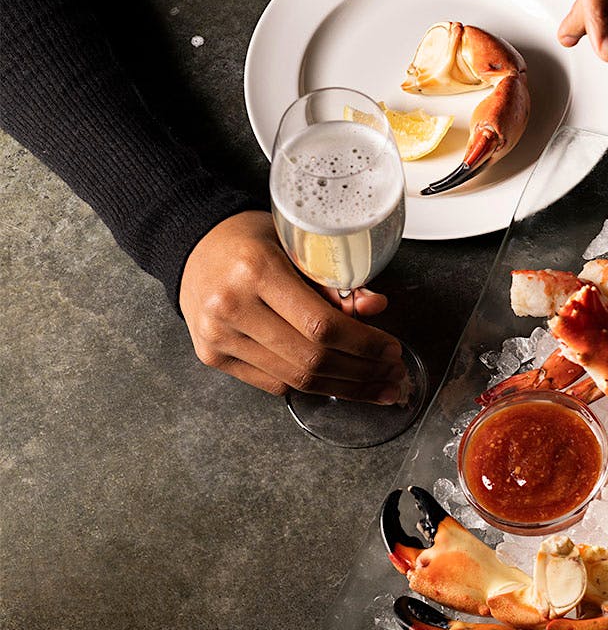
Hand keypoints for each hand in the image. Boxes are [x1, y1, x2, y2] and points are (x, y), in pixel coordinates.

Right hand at [178, 211, 407, 403]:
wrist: (193, 245)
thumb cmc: (250, 241)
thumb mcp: (297, 245)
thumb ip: (336, 281)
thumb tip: (376, 307)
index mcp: (257, 271)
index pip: (322, 326)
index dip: (365, 345)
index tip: (391, 350)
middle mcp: (232, 307)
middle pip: (311, 359)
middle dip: (362, 373)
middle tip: (392, 375)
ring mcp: (218, 336)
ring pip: (295, 379)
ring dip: (343, 388)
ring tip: (376, 387)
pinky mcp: (211, 356)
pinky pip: (274, 383)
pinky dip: (311, 385)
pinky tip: (338, 382)